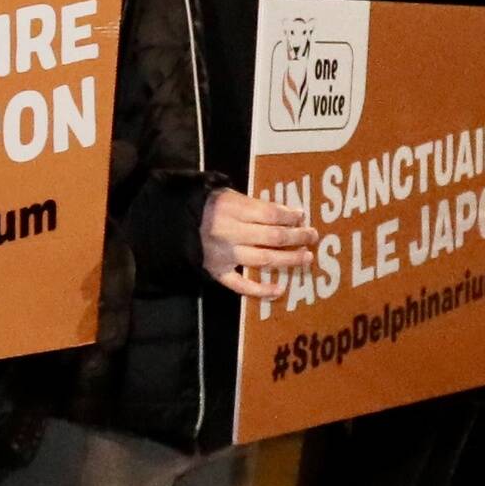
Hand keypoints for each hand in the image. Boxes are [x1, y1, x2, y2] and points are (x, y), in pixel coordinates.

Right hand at [195, 187, 316, 299]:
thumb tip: (288, 214)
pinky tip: (280, 289)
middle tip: (313, 236)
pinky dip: (260, 290)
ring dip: (288, 260)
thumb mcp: (227, 195)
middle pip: (272, 237)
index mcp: (232, 209)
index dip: (290, 216)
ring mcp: (224, 255)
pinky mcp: (217, 272)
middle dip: (297, 237)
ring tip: (306, 258)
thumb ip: (254, 204)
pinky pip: (240, 285)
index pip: (270, 214)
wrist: (172, 224)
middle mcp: (230, 232)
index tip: (302, 216)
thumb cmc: (206, 206)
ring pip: (263, 260)